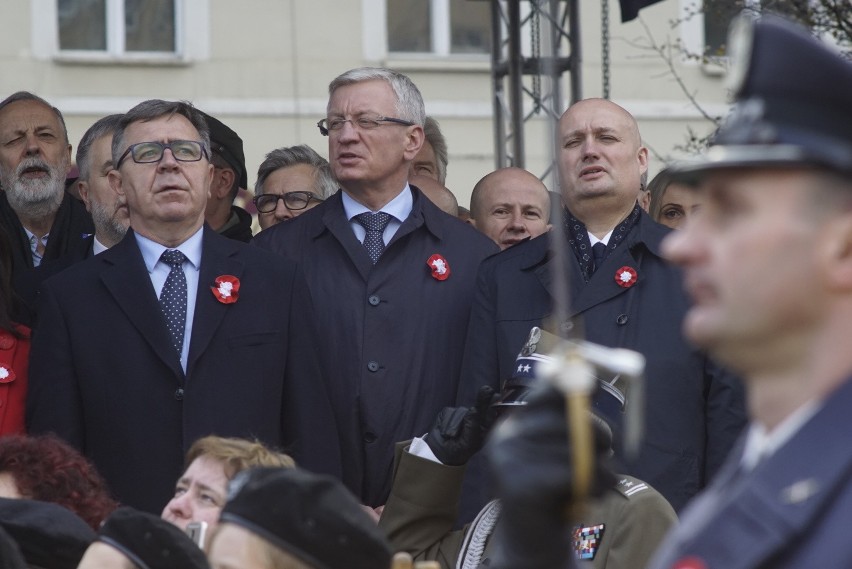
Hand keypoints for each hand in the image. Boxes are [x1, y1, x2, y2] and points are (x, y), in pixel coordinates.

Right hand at [424, 385, 496, 465]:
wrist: (439, 453)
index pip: (491, 415)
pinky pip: (448, 413)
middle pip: (481, 405)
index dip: (494, 405)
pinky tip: (445, 432)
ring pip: (461, 412)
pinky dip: (446, 423)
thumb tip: (473, 410)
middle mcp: (475, 419)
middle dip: (484, 398)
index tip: (496, 396)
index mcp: (484, 428)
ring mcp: (463, 414)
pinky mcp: (450, 412)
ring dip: (454, 424)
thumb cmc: (457, 451)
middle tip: (487, 390)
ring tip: (451, 436)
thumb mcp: (466, 444)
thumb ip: (471, 428)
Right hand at [486, 383, 615, 568]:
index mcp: (513, 426)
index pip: (542, 392)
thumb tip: (589, 376)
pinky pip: (575, 473)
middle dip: (599, 432)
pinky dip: (598, 484)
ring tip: (600, 482)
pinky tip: (595, 496)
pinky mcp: (522, 486)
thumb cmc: (553, 495)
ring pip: (576, 447)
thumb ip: (568, 422)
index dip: (571, 383)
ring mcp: (509, 461)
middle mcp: (505, 438)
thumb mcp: (557, 455)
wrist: (531, 546)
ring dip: (602, 467)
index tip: (593, 381)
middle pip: (566, 417)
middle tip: (608, 451)